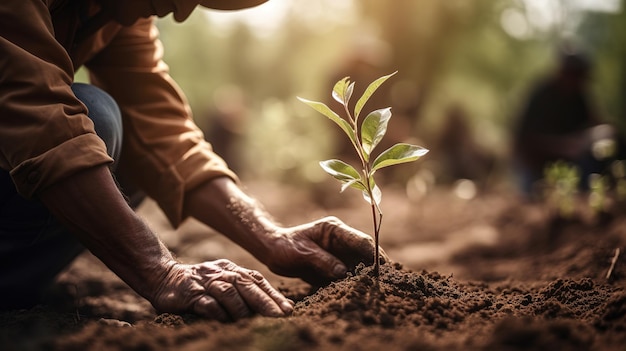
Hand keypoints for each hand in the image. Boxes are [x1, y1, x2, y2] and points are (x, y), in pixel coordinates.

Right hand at [151, 259, 293, 320]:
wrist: (163, 277)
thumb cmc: (200, 284)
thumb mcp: (224, 282)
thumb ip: (246, 291)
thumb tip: (278, 307)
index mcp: (232, 269)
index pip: (257, 280)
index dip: (273, 294)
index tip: (288, 309)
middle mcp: (221, 273)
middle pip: (246, 284)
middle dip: (265, 301)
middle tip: (279, 316)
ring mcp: (205, 282)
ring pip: (228, 292)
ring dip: (242, 308)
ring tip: (254, 322)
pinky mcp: (189, 294)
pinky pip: (206, 303)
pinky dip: (218, 312)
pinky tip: (226, 321)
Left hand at [263, 216, 386, 285]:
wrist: (273, 251)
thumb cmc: (285, 247)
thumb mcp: (302, 253)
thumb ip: (323, 261)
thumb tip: (343, 272)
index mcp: (334, 230)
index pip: (362, 241)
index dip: (375, 255)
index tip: (383, 269)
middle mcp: (341, 240)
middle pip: (366, 253)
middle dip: (376, 268)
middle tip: (386, 284)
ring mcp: (339, 252)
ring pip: (361, 265)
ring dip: (368, 277)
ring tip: (377, 291)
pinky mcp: (335, 265)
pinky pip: (351, 274)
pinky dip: (357, 283)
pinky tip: (362, 294)